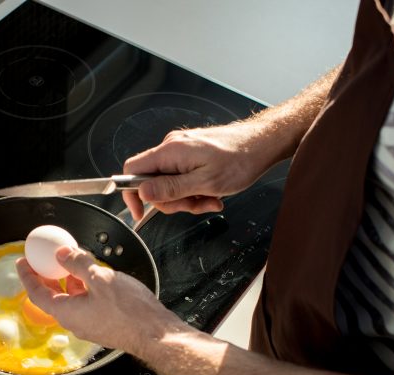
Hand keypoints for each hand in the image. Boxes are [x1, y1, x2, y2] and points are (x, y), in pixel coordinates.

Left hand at [16, 247, 180, 353]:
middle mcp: (75, 323)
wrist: (156, 334)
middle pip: (53, 298)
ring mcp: (90, 326)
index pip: (37, 294)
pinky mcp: (104, 326)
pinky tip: (94, 278)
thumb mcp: (100, 277)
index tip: (23, 263)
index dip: (28, 277)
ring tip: (73, 264)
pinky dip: (84, 290)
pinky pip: (86, 306)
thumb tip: (61, 254)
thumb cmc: (130, 311)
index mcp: (67, 313)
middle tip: (45, 261)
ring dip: (68, 282)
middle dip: (48, 278)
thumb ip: (77, 263)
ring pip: (71, 301)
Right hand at [121, 118, 281, 220]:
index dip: (131, 194)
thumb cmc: (239, 160)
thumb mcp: (204, 183)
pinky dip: (196, 190)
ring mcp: (181, 151)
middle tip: (195, 205)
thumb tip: (143, 193)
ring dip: (188, 198)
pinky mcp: (191, 155)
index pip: (132, 171)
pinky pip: (183, 178)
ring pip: (170, 184)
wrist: (262, 144)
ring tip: (211, 199)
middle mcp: (171, 148)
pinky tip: (213, 192)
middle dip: (173, 201)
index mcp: (170, 152)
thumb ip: (170, 188)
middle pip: (153, 183)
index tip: (140, 212)